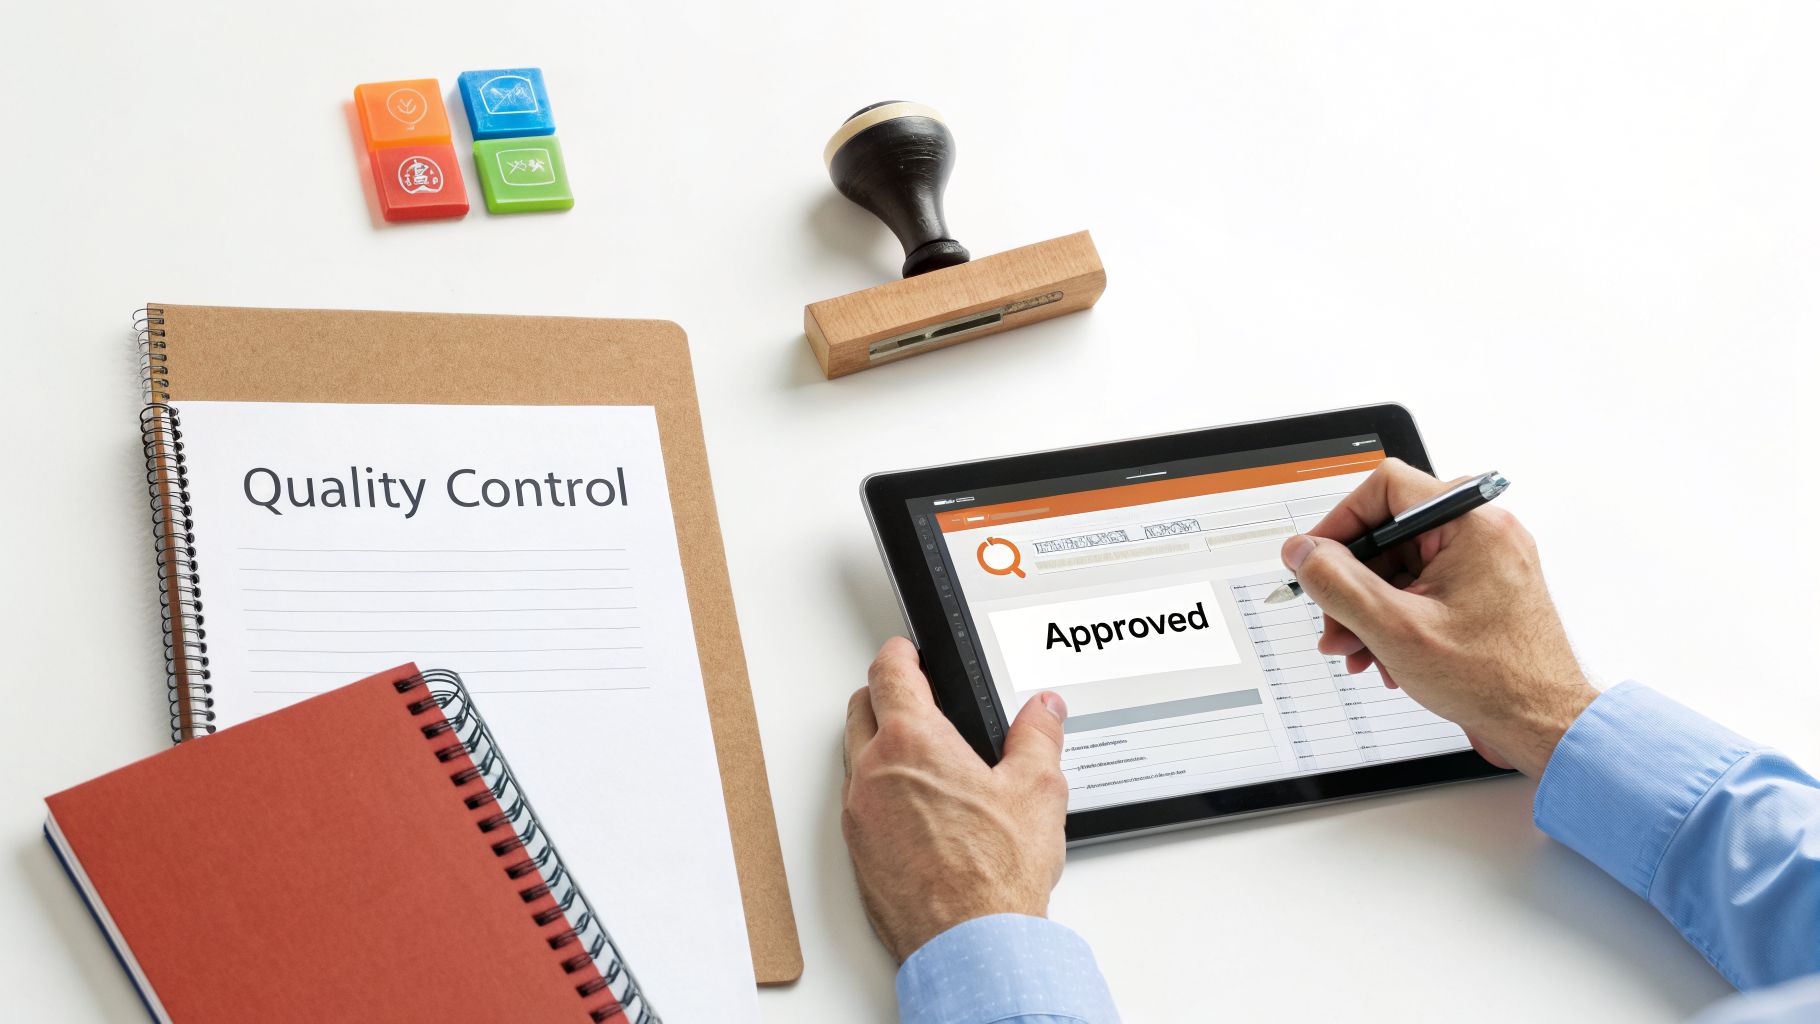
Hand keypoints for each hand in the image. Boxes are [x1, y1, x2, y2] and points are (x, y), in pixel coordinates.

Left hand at [842, 637, 1069, 962]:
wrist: (970, 944)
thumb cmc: (994, 876)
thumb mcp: (1037, 791)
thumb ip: (1038, 737)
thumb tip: (1043, 710)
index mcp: (912, 742)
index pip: (888, 673)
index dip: (899, 653)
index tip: (907, 651)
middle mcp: (873, 772)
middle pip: (860, 708)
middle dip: (882, 693)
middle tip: (910, 694)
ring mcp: (859, 814)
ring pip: (854, 756)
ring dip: (876, 743)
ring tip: (915, 752)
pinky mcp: (857, 852)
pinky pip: (857, 803)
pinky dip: (876, 790)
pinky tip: (909, 806)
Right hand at [1280, 459, 1597, 777]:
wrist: (1543, 724)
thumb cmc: (1495, 681)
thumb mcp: (1394, 629)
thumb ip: (1337, 583)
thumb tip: (1303, 552)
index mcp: (1472, 525)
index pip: (1386, 488)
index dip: (1340, 522)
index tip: (1316, 557)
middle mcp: (1485, 533)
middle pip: (1390, 535)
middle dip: (1351, 584)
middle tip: (1333, 620)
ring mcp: (1488, 561)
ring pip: (1403, 566)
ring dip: (1370, 608)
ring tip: (1357, 649)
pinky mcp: (1486, 589)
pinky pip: (1425, 587)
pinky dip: (1398, 617)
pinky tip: (1386, 655)